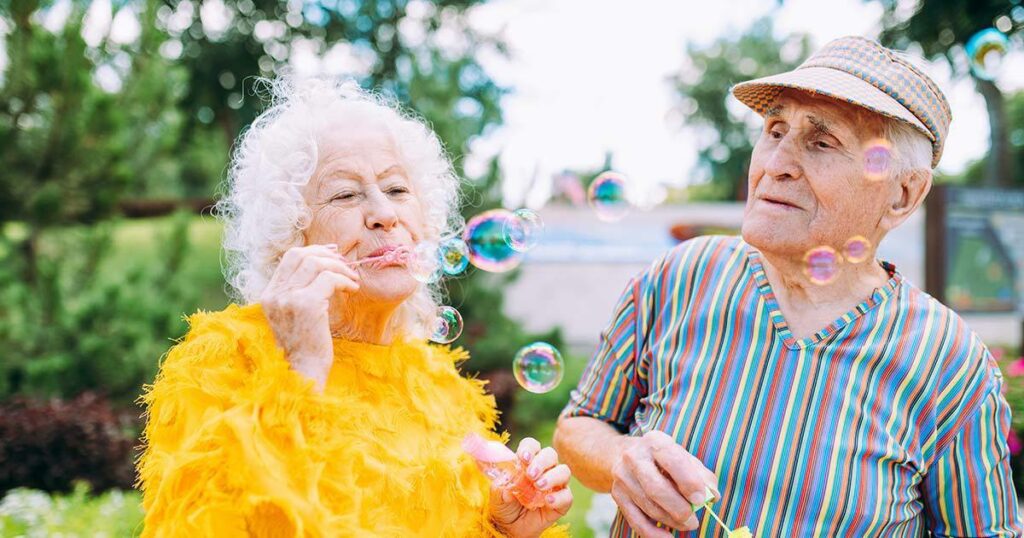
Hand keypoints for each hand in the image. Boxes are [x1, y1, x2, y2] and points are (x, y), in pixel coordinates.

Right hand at [261, 243, 359, 389]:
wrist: (303, 373)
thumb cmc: (305, 348)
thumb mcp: (295, 316)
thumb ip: (299, 293)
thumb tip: (320, 267)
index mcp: (269, 295)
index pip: (289, 258)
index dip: (313, 251)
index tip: (333, 254)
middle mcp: (275, 294)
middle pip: (301, 255)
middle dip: (327, 255)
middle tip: (346, 264)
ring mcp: (288, 298)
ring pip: (316, 263)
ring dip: (339, 267)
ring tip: (352, 278)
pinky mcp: (305, 304)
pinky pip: (329, 278)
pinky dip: (344, 280)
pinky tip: (353, 289)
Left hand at [489, 437, 572, 537]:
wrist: (511, 528)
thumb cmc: (505, 505)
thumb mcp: (497, 496)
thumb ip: (500, 487)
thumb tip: (507, 484)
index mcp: (527, 462)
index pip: (532, 446)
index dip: (529, 448)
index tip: (523, 458)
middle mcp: (544, 470)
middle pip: (550, 455)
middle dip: (542, 461)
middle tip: (531, 474)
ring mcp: (555, 485)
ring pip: (563, 471)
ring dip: (552, 476)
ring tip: (539, 486)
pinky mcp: (562, 501)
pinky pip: (567, 496)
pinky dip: (559, 497)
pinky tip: (548, 501)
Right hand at [610, 430, 719, 537]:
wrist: (625, 455)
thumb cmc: (664, 459)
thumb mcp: (683, 458)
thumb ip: (702, 475)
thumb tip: (712, 496)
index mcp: (655, 441)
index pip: (673, 460)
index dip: (689, 482)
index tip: (701, 500)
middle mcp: (634, 456)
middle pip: (656, 487)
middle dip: (678, 508)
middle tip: (694, 520)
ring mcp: (622, 476)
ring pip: (648, 506)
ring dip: (671, 521)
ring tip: (687, 524)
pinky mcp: (617, 494)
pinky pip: (635, 520)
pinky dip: (653, 533)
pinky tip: (667, 536)